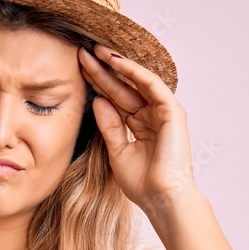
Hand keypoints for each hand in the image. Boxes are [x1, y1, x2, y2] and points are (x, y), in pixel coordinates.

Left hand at [77, 43, 195, 215]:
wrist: (161, 198)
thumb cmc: (143, 183)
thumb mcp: (117, 151)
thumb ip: (109, 126)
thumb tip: (98, 100)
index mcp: (138, 125)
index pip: (114, 98)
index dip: (96, 83)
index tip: (76, 69)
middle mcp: (151, 115)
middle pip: (122, 87)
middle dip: (102, 70)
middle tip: (81, 52)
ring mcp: (162, 112)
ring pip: (136, 82)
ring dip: (117, 65)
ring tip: (95, 50)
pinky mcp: (172, 111)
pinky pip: (152, 85)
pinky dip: (134, 72)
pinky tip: (116, 62)